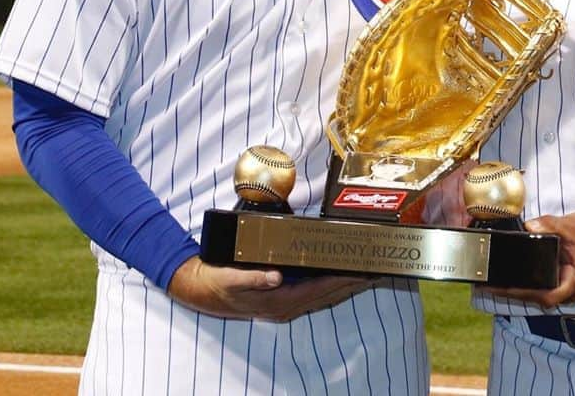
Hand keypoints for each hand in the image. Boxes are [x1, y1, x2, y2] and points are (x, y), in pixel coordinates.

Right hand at [167, 255, 376, 321]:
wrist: (198, 289)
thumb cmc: (215, 282)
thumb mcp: (229, 279)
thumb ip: (251, 279)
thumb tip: (275, 277)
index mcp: (277, 301)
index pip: (319, 291)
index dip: (342, 281)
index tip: (363, 272)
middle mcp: (285, 305)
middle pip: (327, 294)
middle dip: (352, 283)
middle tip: (377, 270)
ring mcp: (284, 302)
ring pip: (323, 294)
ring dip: (345, 284)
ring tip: (366, 272)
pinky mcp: (281, 295)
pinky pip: (313, 291)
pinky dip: (330, 282)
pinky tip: (339, 274)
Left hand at [480, 212, 574, 308]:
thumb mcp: (571, 226)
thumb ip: (550, 225)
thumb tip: (530, 225)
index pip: (547, 295)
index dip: (525, 294)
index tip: (505, 289)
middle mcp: (569, 291)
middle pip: (538, 298)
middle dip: (513, 294)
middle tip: (489, 285)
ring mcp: (565, 288)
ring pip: (538, 295)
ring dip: (517, 291)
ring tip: (492, 283)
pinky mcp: (560, 282)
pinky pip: (540, 287)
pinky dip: (525, 284)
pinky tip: (509, 278)